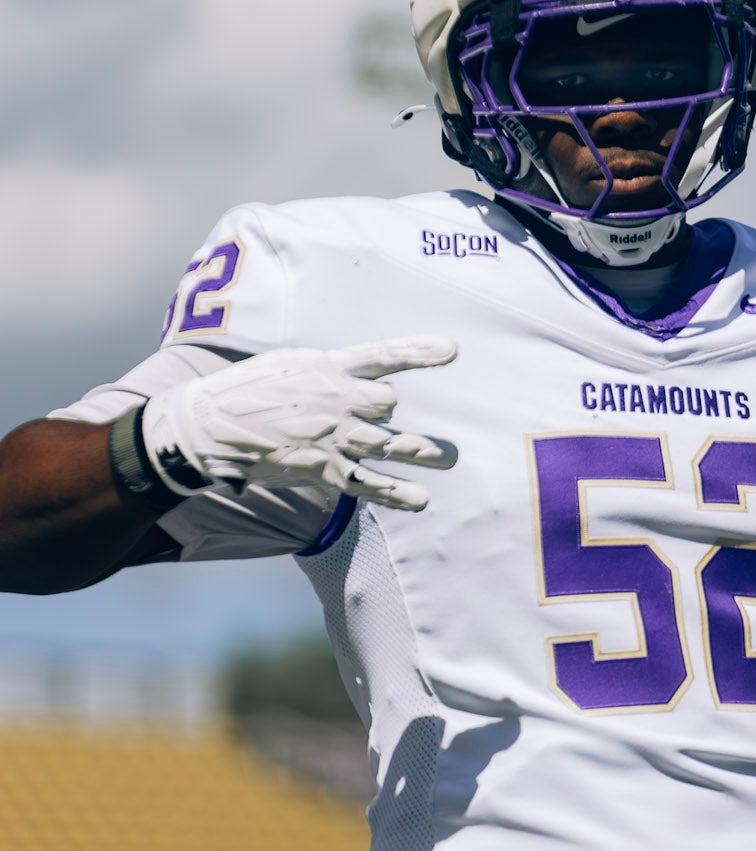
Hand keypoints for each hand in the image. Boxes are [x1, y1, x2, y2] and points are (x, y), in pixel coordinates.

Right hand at [142, 336, 458, 512]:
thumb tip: (356, 372)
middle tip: (376, 417)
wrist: (207, 425)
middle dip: (383, 411)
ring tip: (450, 457)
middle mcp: (339, 399)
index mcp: (328, 366)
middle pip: (387, 404)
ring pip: (392, 443)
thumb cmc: (244, 390)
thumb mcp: (288, 363)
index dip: (420, 353)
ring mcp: (334, 436)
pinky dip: (397, 493)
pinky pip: (369, 484)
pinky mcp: (324, 469)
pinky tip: (421, 499)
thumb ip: (327, 368)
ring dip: (424, 451)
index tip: (452, 351)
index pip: (384, 355)